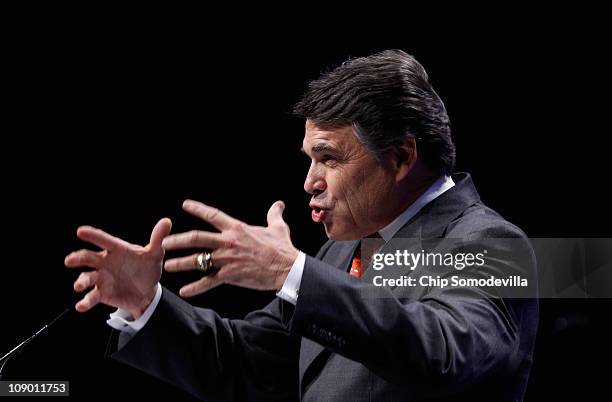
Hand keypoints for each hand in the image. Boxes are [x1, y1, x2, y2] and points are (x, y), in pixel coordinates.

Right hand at [64, 218, 171, 317]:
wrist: (148, 292)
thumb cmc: (147, 268)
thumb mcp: (155, 254)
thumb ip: (158, 239)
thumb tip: (167, 222)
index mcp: (117, 250)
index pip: (104, 240)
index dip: (93, 236)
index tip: (80, 231)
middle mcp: (105, 262)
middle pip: (88, 257)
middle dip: (78, 258)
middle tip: (69, 260)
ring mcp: (101, 278)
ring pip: (87, 277)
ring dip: (81, 281)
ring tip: (79, 285)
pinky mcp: (101, 293)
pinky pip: (91, 297)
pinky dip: (85, 302)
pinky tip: (81, 306)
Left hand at [163, 200, 298, 296]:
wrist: (287, 267)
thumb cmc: (282, 248)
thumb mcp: (278, 227)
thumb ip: (274, 214)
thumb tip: (279, 204)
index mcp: (237, 229)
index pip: (213, 215)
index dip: (198, 209)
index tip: (185, 205)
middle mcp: (228, 242)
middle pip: (196, 238)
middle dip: (178, 240)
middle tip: (164, 242)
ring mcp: (227, 259)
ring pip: (198, 260)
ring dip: (181, 263)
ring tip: (167, 265)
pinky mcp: (230, 276)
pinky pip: (208, 281)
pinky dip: (196, 288)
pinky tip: (184, 292)